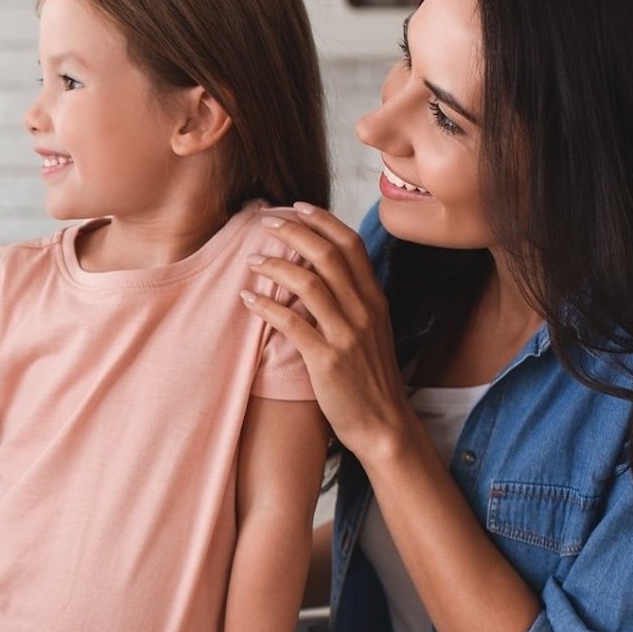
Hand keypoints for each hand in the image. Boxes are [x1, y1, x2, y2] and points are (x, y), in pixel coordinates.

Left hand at [241, 203, 418, 462]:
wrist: (384, 425)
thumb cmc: (370, 379)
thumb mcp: (372, 332)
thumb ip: (353, 301)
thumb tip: (323, 273)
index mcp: (375, 301)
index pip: (351, 245)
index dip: (323, 220)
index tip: (298, 206)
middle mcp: (364, 312)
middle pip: (328, 255)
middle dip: (294, 231)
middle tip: (266, 222)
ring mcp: (347, 336)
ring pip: (309, 283)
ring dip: (276, 266)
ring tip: (252, 260)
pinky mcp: (327, 361)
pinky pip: (292, 323)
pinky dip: (267, 306)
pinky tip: (248, 299)